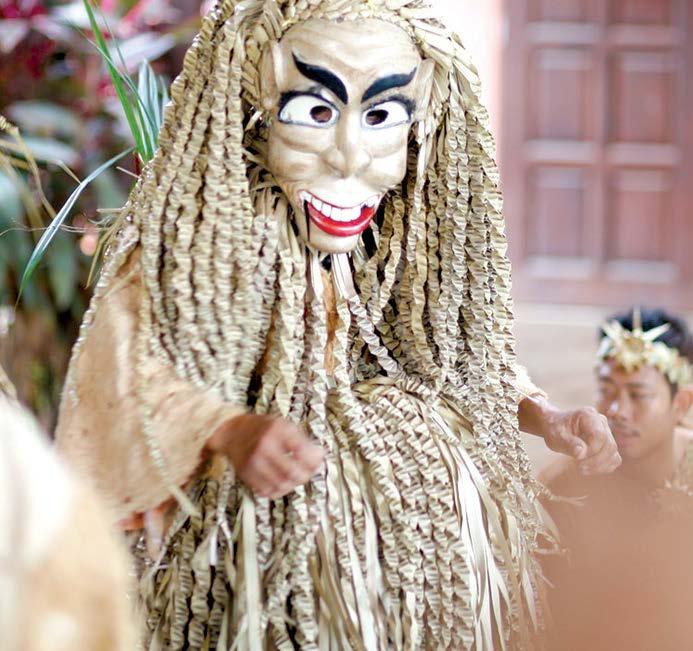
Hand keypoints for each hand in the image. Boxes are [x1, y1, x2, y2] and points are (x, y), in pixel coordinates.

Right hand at [207, 413, 323, 497]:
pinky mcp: (246, 474)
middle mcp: (264, 446)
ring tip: (295, 478)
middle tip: (308, 472)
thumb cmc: (263, 428)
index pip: (302, 450)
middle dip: (306, 475)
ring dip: (293, 484)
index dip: (314, 460)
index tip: (317, 462)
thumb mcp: (284, 426)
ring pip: (281, 485)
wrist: (233, 432)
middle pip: (293, 472)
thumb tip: (319, 457)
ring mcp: (254, 461)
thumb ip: (302, 441)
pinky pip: (267, 491)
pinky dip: (278, 490)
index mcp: (277, 430)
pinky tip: (281, 482)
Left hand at [519, 396, 620, 474]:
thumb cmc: (554, 429)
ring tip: (582, 469)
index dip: (591, 450)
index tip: (577, 457)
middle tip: (579, 467)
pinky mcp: (608, 444)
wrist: (555, 426)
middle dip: (595, 460)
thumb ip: (568, 443)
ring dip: (600, 465)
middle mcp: (601, 422)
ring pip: (614, 453)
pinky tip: (589, 468)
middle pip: (610, 445)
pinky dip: (603, 467)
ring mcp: (607, 433)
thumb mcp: (555, 435)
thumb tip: (581, 453)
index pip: (599, 435)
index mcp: (588, 415)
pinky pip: (614, 459)